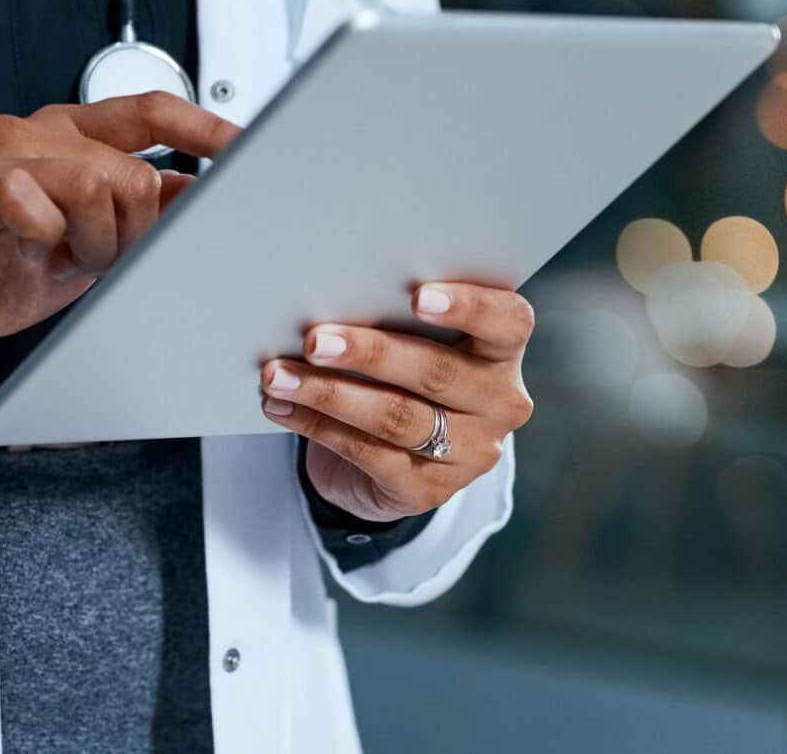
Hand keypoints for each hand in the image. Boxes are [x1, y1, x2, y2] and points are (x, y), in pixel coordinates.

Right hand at [0, 93, 240, 380]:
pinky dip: (45, 234)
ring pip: (90, 182)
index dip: (203, 128)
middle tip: (105, 259)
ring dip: (93, 242)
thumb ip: (143, 211)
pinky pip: (27, 199)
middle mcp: (33, 135)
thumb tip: (207, 194)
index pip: (149, 111)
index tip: (246, 148)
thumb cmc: (3, 269)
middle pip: (129, 167)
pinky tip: (33, 251)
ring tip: (66, 261)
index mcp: (68, 136)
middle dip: (135, 230)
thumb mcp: (94, 242)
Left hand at [258, 283, 535, 521]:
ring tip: (278, 376)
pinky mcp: (428, 490)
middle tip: (314, 339)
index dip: (469, 306)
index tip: (418, 295)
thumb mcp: (416, 343)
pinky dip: (317, 426)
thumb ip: (398, 320)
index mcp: (503, 353)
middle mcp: (499, 404)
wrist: (394, 460)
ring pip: (396, 417)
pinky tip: (282, 408)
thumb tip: (330, 295)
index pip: (508, 323)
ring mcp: (468, 454)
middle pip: (437, 372)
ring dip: (328, 394)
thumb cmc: (402, 375)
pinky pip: (367, 454)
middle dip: (369, 353)